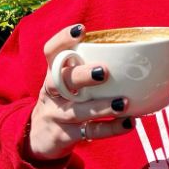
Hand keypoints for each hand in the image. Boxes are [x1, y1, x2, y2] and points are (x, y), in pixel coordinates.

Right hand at [26, 23, 133, 160]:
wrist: (38, 138)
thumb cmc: (64, 100)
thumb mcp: (66, 82)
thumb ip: (86, 66)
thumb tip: (130, 52)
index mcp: (52, 73)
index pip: (51, 52)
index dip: (63, 40)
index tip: (81, 30)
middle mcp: (52, 93)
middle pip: (60, 81)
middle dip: (81, 75)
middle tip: (103, 71)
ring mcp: (57, 115)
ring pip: (77, 110)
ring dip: (102, 106)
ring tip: (124, 102)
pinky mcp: (65, 136)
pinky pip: (89, 132)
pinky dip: (110, 128)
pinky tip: (128, 122)